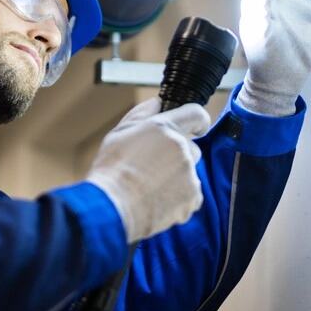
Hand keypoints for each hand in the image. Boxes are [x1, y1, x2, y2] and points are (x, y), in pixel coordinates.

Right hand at [85, 96, 209, 242]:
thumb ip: (143, 113)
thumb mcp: (120, 132)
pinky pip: (190, 194)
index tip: (198, 127)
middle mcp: (181, 148)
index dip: (198, 120)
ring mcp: (189, 174)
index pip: (196, 114)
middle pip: (191, 148)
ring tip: (151, 187)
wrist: (112, 207)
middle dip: (178, 156)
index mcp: (165, 128)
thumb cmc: (112, 170)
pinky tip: (157, 199)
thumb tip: (159, 103)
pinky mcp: (192, 197)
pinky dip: (178, 198)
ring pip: (189, 172)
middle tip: (154, 167)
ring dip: (176, 178)